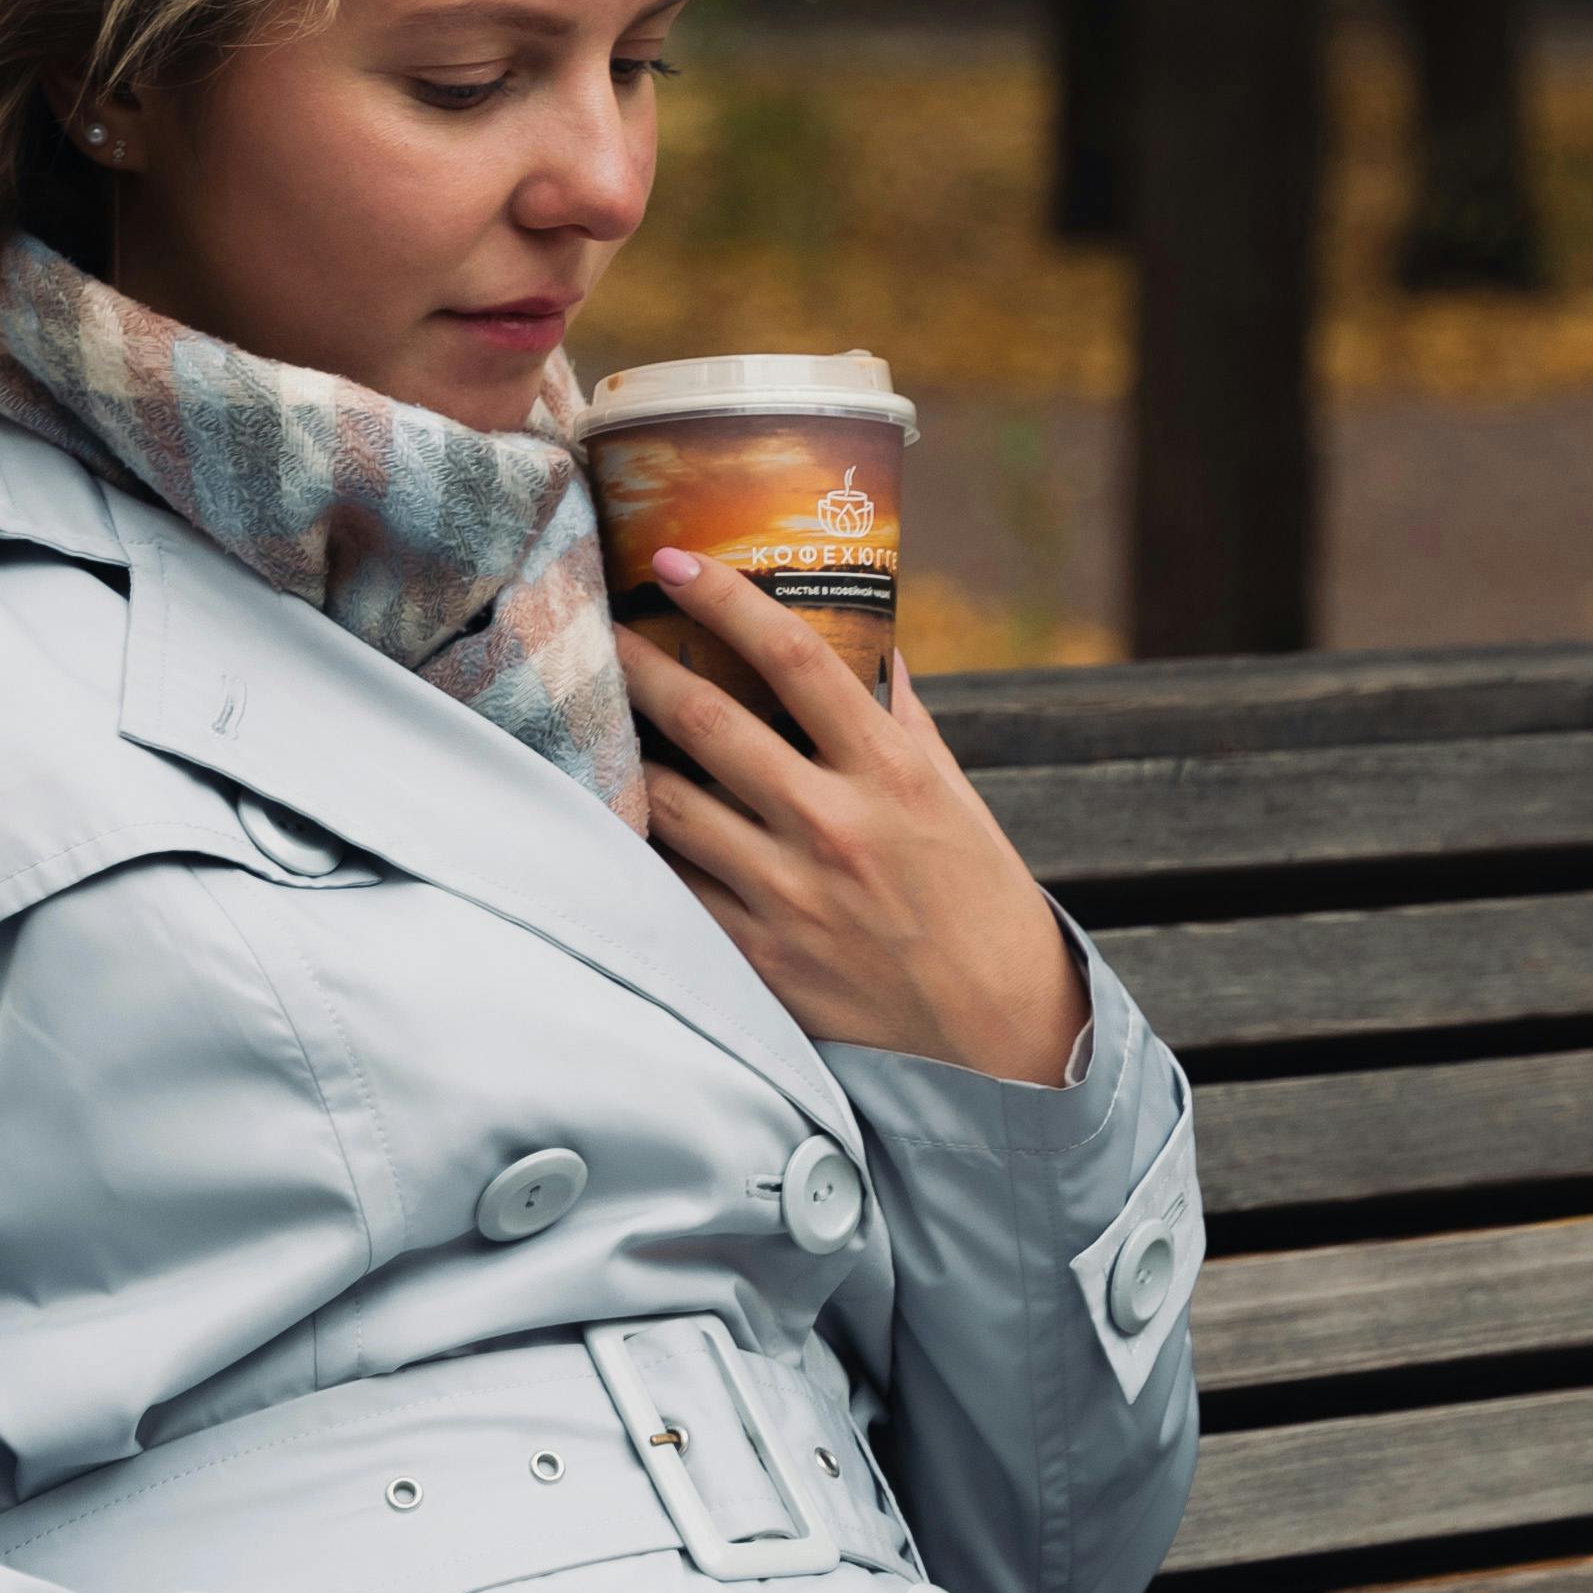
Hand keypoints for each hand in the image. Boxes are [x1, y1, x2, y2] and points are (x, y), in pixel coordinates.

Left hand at [627, 552, 1085, 1084]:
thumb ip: (899, 720)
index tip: (673, 561)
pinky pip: (674, 888)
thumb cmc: (977, 900)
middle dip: (640, 664)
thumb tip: (867, 645)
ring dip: (623, 755)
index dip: (725, 599)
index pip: (795, 658)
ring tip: (595, 720)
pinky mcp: (759, 956)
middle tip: (599, 627)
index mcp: (891, 771)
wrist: (996, 1031)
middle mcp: (834, 825)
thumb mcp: (954, 799)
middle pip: (708, 723)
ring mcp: (789, 895)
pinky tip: (614, 818)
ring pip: (672, 806)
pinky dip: (641, 849)